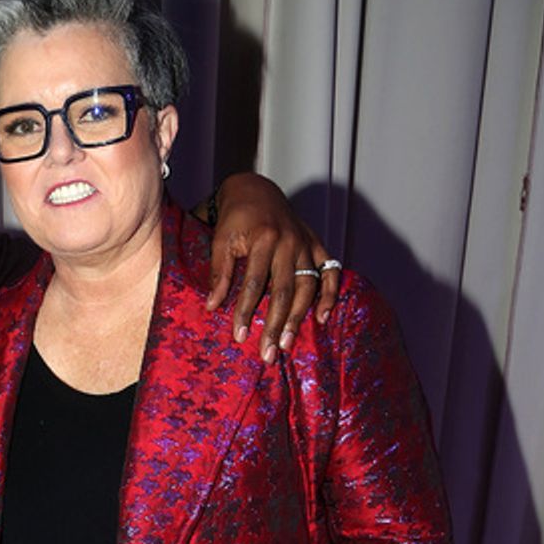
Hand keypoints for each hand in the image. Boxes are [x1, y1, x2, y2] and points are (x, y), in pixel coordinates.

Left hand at [205, 175, 341, 361]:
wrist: (255, 190)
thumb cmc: (235, 218)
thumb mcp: (220, 241)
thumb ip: (219, 273)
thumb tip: (213, 306)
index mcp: (264, 239)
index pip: (255, 283)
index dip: (247, 311)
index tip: (240, 336)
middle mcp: (289, 242)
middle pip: (285, 291)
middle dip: (276, 325)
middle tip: (268, 353)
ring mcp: (306, 244)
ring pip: (308, 285)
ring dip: (300, 317)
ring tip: (288, 343)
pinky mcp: (317, 244)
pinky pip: (330, 271)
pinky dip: (330, 294)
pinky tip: (322, 317)